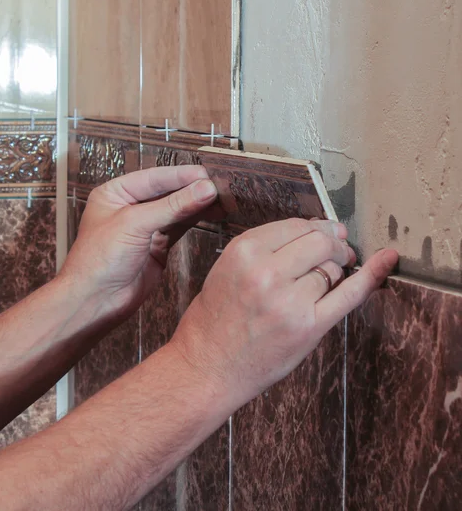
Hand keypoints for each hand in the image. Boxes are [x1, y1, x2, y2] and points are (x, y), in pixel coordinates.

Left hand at [61, 165, 219, 324]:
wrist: (95, 301)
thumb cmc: (97, 261)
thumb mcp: (134, 224)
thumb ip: (171, 206)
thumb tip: (202, 190)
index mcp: (115, 193)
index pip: (154, 177)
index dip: (181, 176)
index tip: (206, 175)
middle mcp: (129, 207)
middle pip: (167, 191)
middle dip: (192, 189)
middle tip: (218, 185)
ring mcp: (144, 228)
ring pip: (176, 209)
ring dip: (197, 204)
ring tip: (221, 198)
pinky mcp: (157, 246)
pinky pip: (180, 227)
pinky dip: (195, 220)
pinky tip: (211, 212)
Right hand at [171, 218, 397, 407]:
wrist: (206, 366)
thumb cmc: (214, 318)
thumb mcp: (227, 269)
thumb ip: (267, 249)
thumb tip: (318, 232)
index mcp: (243, 251)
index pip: (295, 226)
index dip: (316, 228)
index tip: (326, 232)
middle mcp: (266, 272)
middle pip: (320, 242)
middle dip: (333, 243)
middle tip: (337, 250)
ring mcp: (289, 301)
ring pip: (333, 269)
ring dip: (335, 270)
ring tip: (324, 279)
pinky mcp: (308, 328)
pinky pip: (350, 294)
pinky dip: (372, 276)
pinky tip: (387, 260)